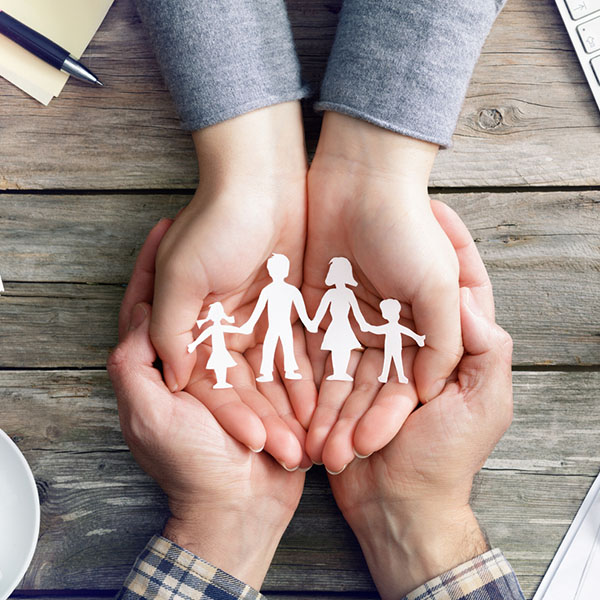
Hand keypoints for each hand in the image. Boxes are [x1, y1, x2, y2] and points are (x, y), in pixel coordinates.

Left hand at [108, 222, 304, 589]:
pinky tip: (282, 283)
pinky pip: (268, 344)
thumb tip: (134, 319)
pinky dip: (271, 317)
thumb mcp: (149, 416)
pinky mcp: (262, 381)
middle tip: (212, 222)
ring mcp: (229, 369)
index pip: (149, 307)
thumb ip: (135, 367)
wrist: (241, 507)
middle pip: (196, 303)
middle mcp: (193, 362)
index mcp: (159, 367)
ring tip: (252, 243)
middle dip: (202, 264)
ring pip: (234, 317)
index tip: (164, 228)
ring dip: (241, 283)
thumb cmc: (189, 465)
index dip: (151, 266)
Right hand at [148, 102, 316, 466]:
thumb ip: (170, 328)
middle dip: (265, 420)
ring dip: (287, 407)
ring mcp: (254, 318)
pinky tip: (320, 405)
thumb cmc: (215, 220)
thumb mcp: (180, 275)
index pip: (207, 382)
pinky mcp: (286, 308)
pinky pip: (295, 350)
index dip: (229, 414)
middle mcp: (220, 326)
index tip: (254, 443)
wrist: (262, 178)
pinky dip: (305, 377)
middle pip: (242, 386)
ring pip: (270, 375)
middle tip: (291, 454)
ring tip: (310, 439)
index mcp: (188, 322)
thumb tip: (173, 378)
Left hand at [303, 112, 460, 469]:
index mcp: (416, 328)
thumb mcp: (437, 285)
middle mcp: (380, 329)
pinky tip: (290, 407)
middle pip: (364, 388)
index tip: (366, 447)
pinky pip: (305, 347)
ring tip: (308, 441)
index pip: (400, 386)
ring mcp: (346, 318)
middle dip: (347, 422)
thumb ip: (442, 340)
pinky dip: (299, 377)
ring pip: (333, 375)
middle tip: (331, 456)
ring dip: (322, 408)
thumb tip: (430, 389)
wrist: (362, 180)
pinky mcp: (315, 305)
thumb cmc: (407, 229)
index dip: (384, 418)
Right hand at [327, 202, 512, 597]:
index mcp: (456, 348)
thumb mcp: (483, 403)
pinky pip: (337, 345)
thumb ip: (485, 351)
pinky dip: (334, 324)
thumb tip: (472, 301)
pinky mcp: (346, 375)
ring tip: (341, 243)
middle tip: (373, 216)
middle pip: (405, 290)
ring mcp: (378, 357)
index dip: (453, 244)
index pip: (461, 286)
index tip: (436, 207)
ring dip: (359, 284)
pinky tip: (322, 290)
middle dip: (391, 256)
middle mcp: (415, 345)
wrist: (397, 507)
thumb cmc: (447, 457)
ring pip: (369, 309)